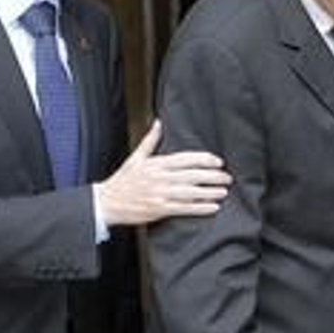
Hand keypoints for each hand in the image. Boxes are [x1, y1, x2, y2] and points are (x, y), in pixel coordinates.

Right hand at [93, 120, 231, 226]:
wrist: (107, 202)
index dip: (204, 160)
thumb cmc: (122, 181)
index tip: (218, 162)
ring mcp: (160, 194)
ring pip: (191, 192)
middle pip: (192, 175)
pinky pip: (184, 208)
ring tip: (224, 191)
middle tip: (227, 177)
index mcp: (156, 164)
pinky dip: (200, 207)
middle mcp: (160, 178)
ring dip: (209, 191)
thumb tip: (158, 123)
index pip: (185, 159)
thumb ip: (149, 140)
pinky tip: (212, 207)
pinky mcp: (159, 209)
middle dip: (212, 176)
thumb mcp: (135, 158)